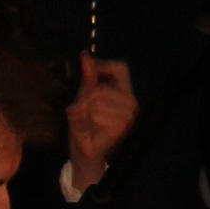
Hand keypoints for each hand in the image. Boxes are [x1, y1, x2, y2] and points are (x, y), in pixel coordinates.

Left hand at [66, 54, 138, 192]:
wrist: (85, 153)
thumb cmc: (86, 126)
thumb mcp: (84, 98)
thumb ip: (88, 77)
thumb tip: (85, 55)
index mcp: (124, 92)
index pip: (121, 68)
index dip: (102, 66)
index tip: (88, 73)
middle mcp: (131, 103)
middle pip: (101, 87)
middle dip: (84, 98)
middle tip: (78, 109)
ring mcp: (127, 117)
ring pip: (97, 100)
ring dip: (84, 111)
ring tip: (85, 121)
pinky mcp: (120, 128)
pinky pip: (96, 115)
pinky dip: (85, 121)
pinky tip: (88, 129)